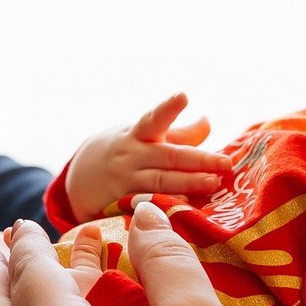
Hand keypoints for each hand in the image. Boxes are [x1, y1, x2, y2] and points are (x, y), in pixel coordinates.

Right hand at [64, 92, 232, 222]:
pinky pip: (146, 207)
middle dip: (197, 160)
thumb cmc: (126, 151)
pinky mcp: (120, 206)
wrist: (80, 178)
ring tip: (213, 183)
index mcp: (138, 134)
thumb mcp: (145, 136)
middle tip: (224, 163)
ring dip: (188, 184)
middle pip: (167, 157)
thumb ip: (179, 133)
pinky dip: (165, 208)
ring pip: (159, 183)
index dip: (168, 108)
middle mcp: (131, 156)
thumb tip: (208, 122)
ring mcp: (124, 181)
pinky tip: (186, 210)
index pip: (154, 118)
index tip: (183, 96)